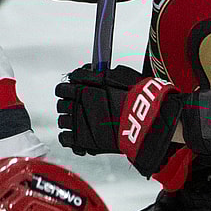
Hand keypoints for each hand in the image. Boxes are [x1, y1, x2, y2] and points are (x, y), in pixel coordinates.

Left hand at [56, 65, 182, 176]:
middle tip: (81, 108)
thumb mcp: (122, 76)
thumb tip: (92, 69)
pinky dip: (70, 137)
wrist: (148, 121)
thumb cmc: (139, 98)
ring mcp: (79, 123)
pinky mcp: (83, 140)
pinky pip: (66, 138)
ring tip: (83, 122)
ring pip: (63, 121)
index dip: (69, 89)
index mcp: (84, 86)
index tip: (75, 92)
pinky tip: (80, 135)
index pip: (64, 87)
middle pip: (62, 104)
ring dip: (70, 120)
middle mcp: (78, 103)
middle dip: (70, 105)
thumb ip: (102, 73)